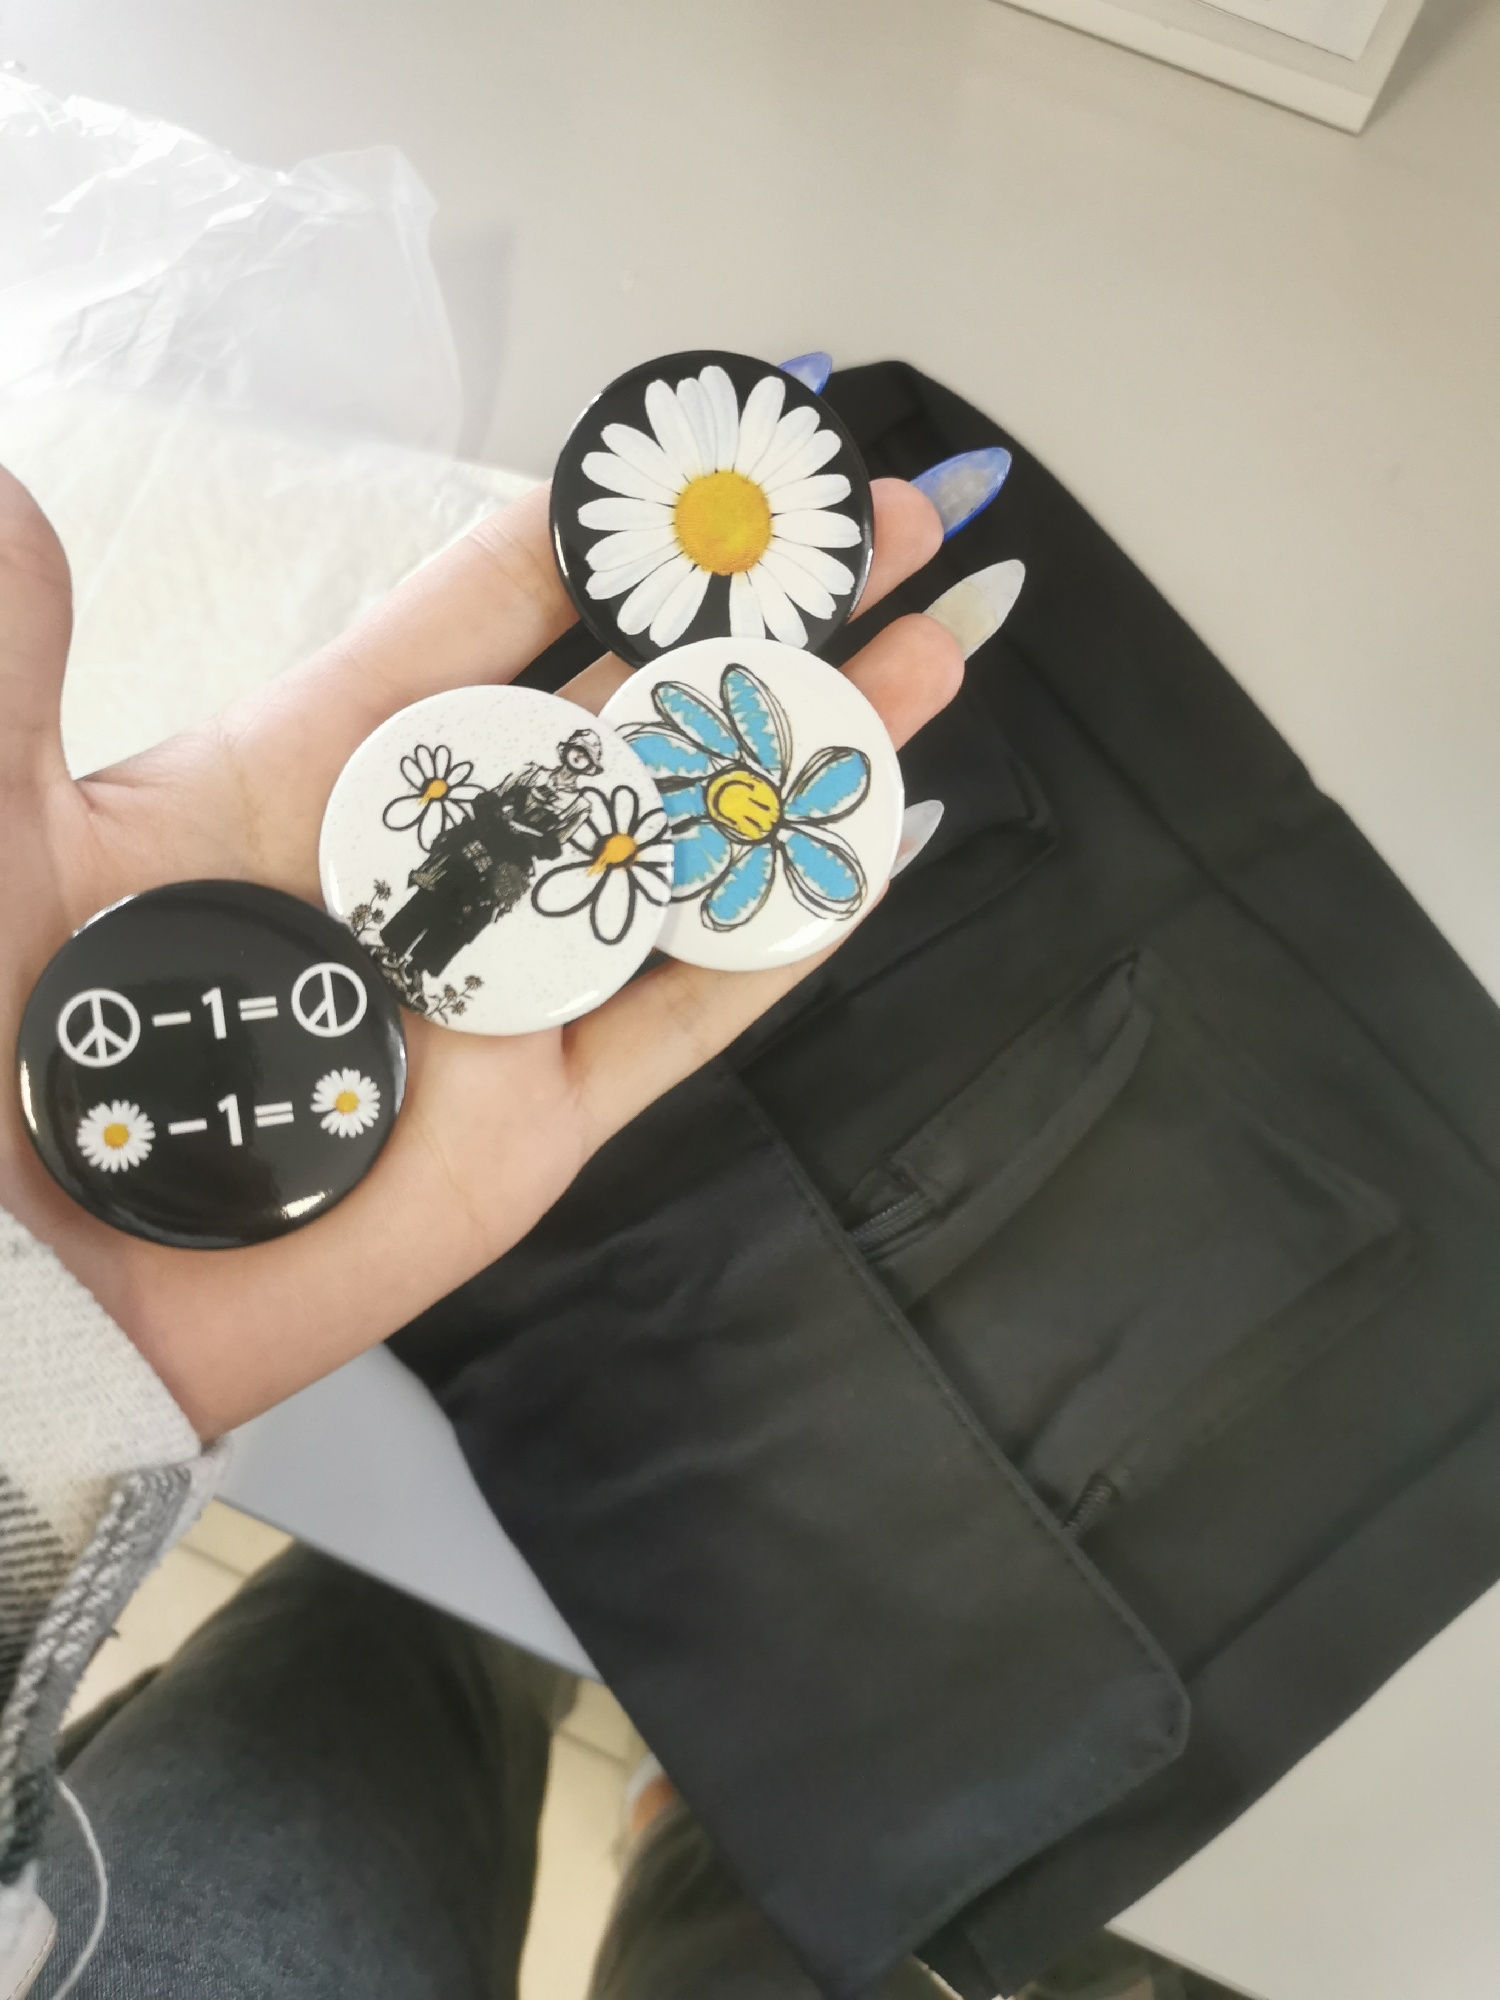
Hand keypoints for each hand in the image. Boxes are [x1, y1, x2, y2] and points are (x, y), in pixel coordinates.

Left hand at [0, 471, 959, 1436]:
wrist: (16, 1299)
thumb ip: (16, 662)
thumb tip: (15, 485)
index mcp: (318, 767)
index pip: (494, 606)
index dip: (612, 520)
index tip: (720, 444)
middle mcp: (436, 866)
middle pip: (635, 709)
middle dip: (767, 611)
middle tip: (899, 518)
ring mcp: (502, 996)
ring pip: (692, 851)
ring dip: (811, 750)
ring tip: (935, 653)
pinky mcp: (539, 1126)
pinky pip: (686, 1012)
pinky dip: (785, 932)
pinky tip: (872, 841)